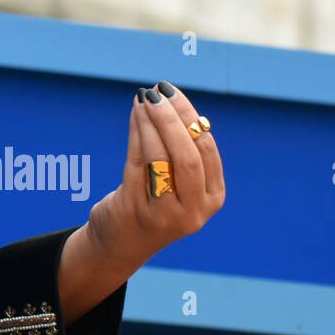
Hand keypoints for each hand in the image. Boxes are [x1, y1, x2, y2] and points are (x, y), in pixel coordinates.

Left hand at [86, 81, 226, 269]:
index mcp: (212, 198)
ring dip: (150, 122)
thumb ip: (182, 151)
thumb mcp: (178, 182)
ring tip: (142, 97)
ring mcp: (164, 213)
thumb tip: (173, 101)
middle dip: (171, 118)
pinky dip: (135, 134)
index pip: (206, 150)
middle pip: (186, 155)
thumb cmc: (154, 202)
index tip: (173, 92)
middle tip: (157, 92)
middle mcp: (193, 210)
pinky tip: (134, 115)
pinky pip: (136, 163)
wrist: (121, 242)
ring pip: (159, 158)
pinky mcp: (135, 210)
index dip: (190, 117)